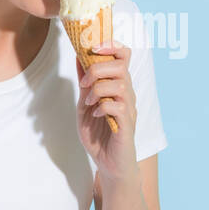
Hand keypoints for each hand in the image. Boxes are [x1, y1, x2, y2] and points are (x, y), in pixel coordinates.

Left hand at [75, 40, 137, 182]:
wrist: (108, 164)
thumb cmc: (99, 134)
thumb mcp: (85, 104)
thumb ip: (84, 82)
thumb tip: (79, 56)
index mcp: (118, 85)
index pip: (123, 54)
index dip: (111, 45)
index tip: (93, 48)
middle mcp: (127, 94)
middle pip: (121, 65)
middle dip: (98, 69)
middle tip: (84, 83)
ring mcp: (129, 109)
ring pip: (120, 84)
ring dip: (98, 89)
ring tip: (89, 102)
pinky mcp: (127, 125)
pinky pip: (118, 106)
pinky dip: (103, 107)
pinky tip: (97, 115)